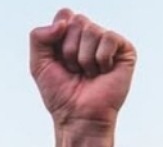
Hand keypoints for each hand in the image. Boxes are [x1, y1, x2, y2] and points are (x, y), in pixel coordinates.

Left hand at [29, 9, 135, 129]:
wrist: (78, 116)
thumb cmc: (60, 94)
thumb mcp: (38, 64)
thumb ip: (38, 37)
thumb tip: (64, 21)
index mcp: (70, 35)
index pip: (64, 14)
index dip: (58, 37)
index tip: (59, 60)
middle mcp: (90, 36)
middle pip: (77, 21)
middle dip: (69, 50)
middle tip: (74, 70)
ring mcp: (107, 42)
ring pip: (92, 30)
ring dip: (84, 59)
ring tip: (88, 74)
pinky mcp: (124, 50)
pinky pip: (109, 38)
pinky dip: (101, 59)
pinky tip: (103, 72)